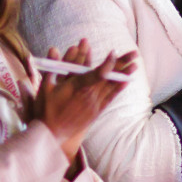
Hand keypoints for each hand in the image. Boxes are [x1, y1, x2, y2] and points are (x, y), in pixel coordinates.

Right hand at [33, 39, 137, 158]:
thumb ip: (53, 66)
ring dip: (124, 75)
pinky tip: (126, 82)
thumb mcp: (46, 86)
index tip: (114, 51)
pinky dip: (118, 89)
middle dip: (122, 63)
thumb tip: (53, 48)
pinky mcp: (95, 111)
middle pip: (108, 77)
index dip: (107, 63)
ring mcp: (94, 104)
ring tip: (135, 65)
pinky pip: (109, 98)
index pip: (96, 74)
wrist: (50, 134)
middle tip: (135, 53)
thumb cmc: (46, 109)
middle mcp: (89, 96)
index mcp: (77, 87)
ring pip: (111, 86)